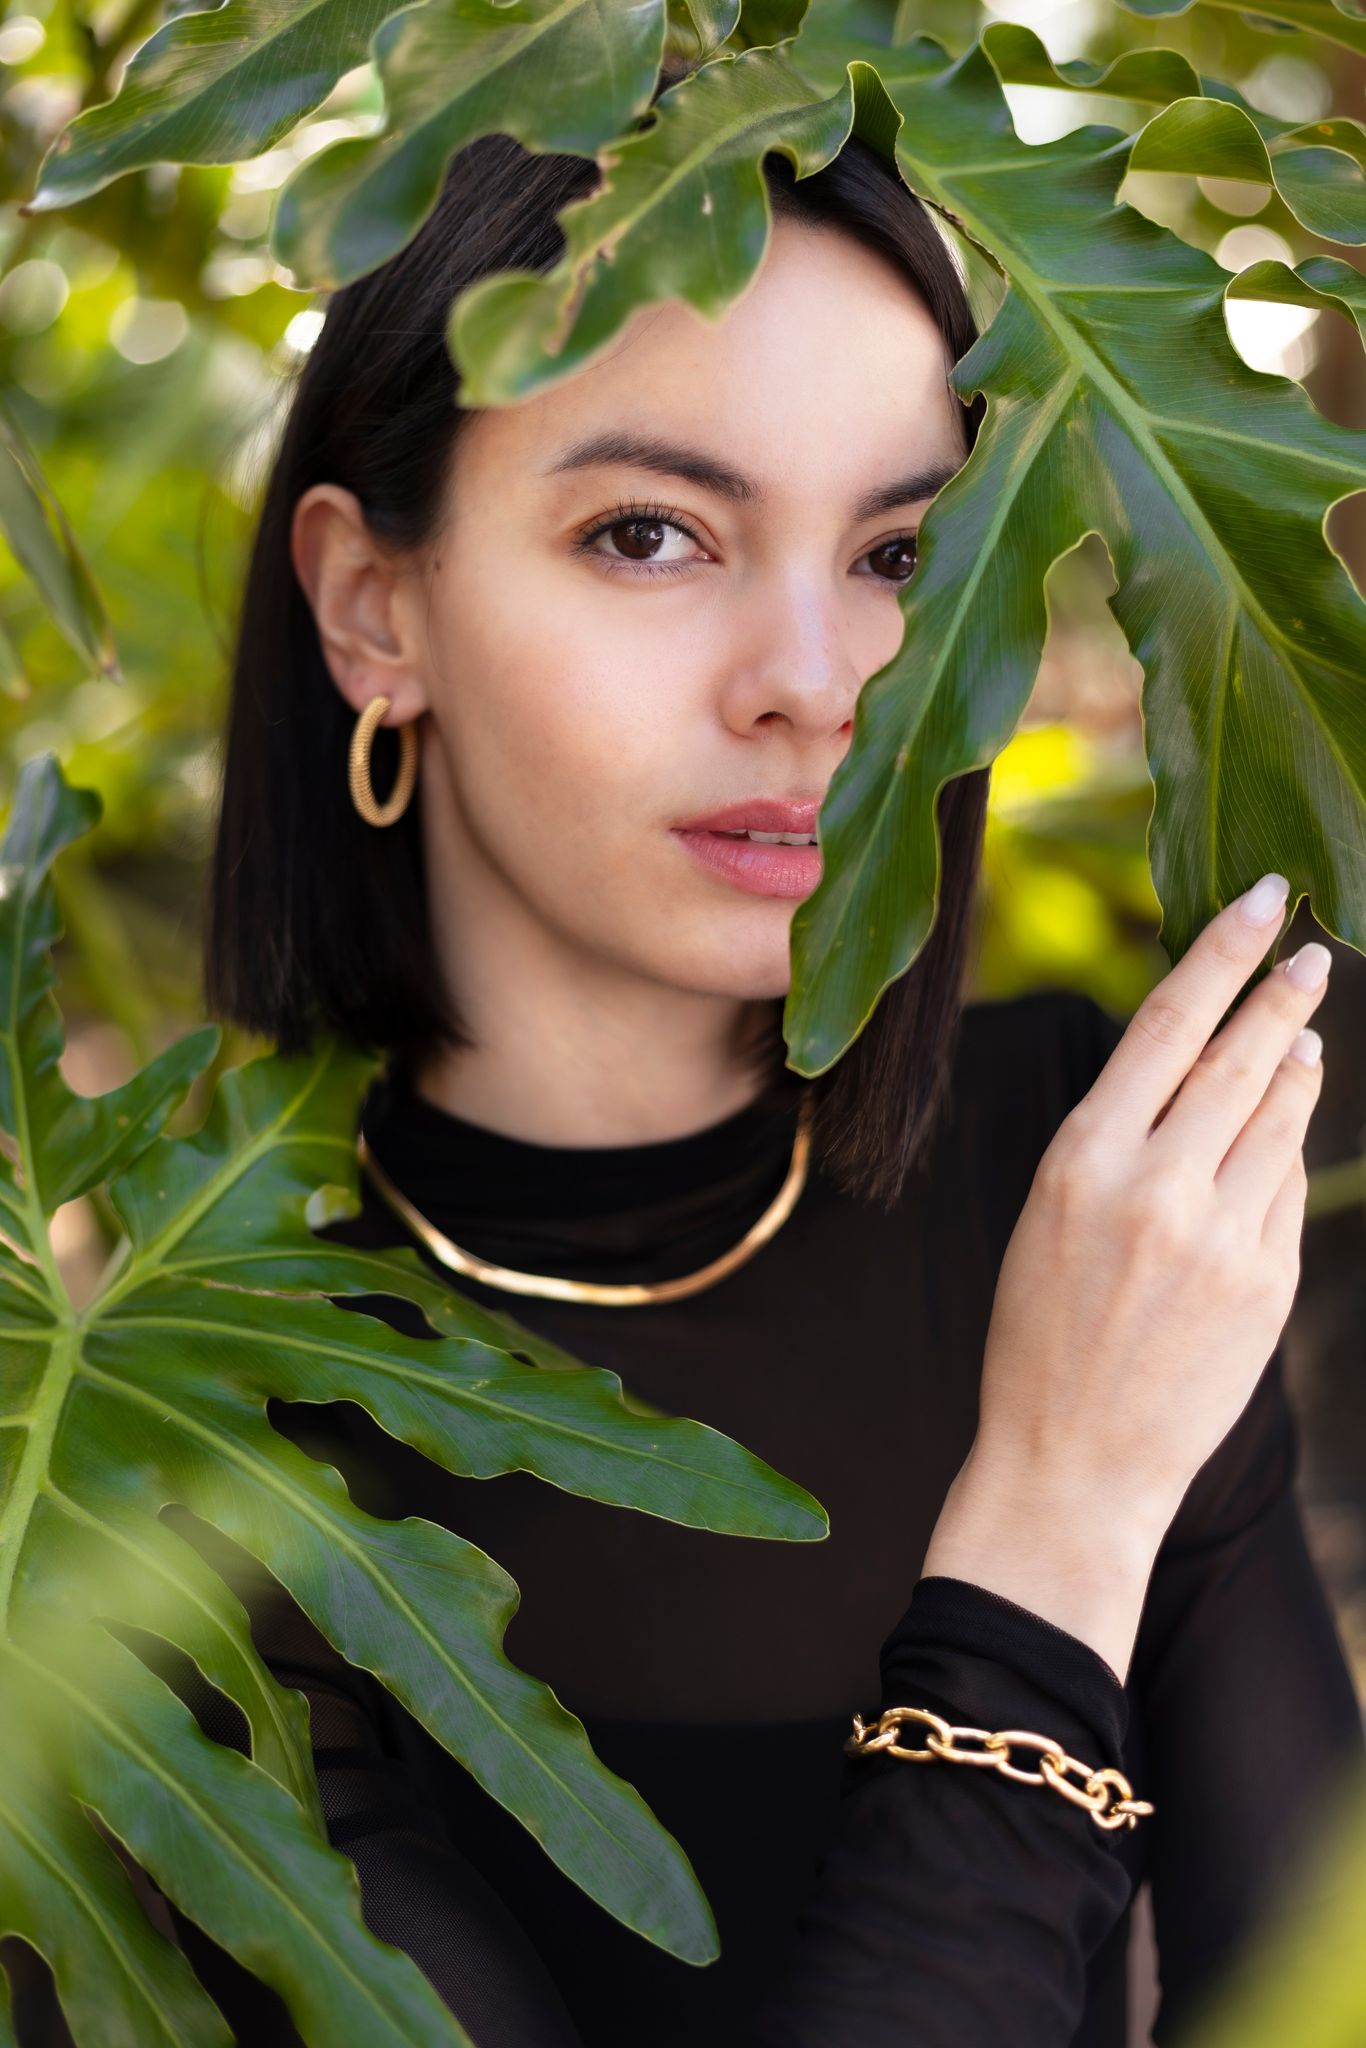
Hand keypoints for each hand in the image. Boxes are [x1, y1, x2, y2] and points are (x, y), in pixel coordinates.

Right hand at [923, 873, 1328, 1678]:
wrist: (1074, 1462)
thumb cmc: (1043, 1335)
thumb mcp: (1050, 1216)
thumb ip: (1121, 1137)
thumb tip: (1208, 1061)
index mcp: (1080, 1159)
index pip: (1166, 1024)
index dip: (1221, 953)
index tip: (1262, 901)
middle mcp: (1155, 1187)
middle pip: (1239, 1058)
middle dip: (1282, 994)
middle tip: (1311, 950)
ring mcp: (1220, 1237)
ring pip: (1280, 1117)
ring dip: (1296, 1065)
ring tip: (1304, 1032)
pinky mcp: (1267, 1282)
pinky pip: (1286, 1187)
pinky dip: (1290, 1144)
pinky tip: (1287, 1122)